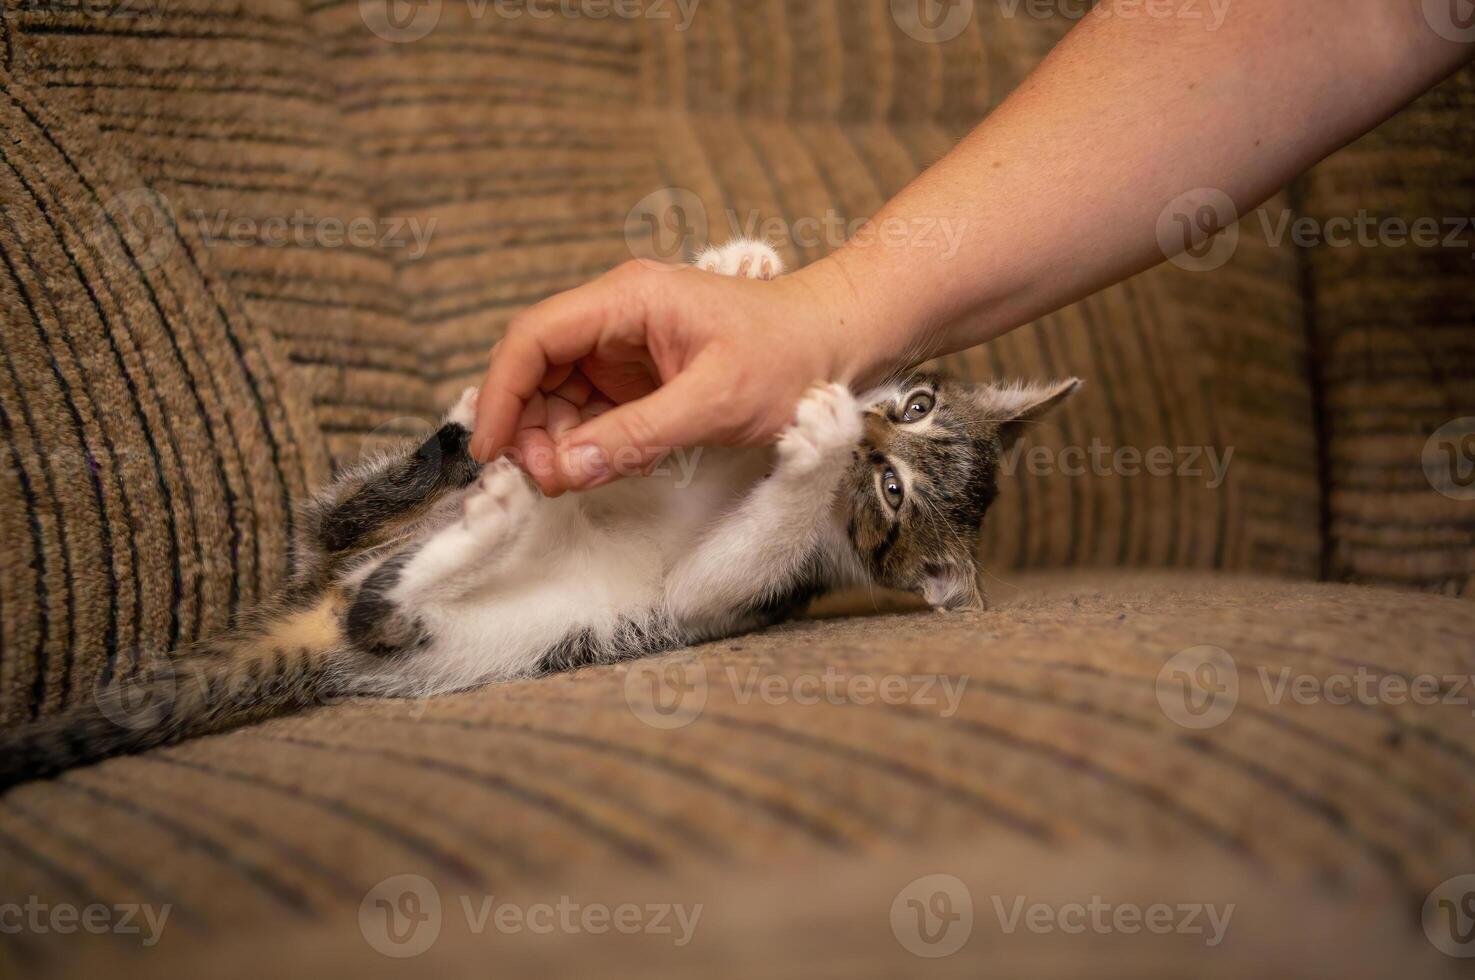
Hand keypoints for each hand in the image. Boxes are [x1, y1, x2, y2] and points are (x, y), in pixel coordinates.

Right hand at [469, 256, 877, 494]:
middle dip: (529, 427)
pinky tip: (606, 466)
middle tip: (542, 481)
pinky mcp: (640, 378)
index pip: (534, 338)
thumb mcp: (714, 402)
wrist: (836, 344)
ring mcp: (625, 349)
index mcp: (626, 300)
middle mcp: (615, 318)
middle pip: (537, 369)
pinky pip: (593, 412)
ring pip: (559, 395)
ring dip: (556, 441)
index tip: (490, 450)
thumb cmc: (787, 357)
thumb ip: (636, 436)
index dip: (501, 393)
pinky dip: (589, 444)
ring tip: (572, 480)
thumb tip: (563, 469)